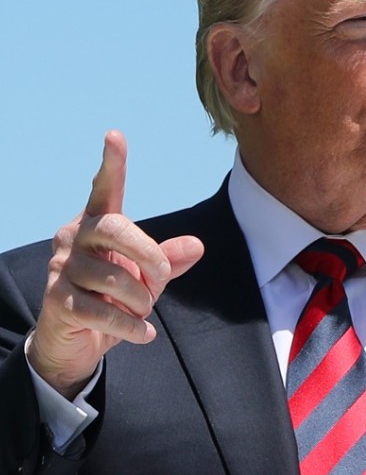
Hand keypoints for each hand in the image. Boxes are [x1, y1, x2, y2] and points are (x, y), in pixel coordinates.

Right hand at [26, 131, 204, 398]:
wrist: (76, 340)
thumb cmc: (114, 296)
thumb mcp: (147, 277)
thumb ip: (169, 259)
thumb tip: (197, 245)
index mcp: (98, 224)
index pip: (104, 188)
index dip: (112, 163)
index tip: (115, 135)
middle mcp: (74, 237)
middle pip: (116, 228)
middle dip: (149, 254)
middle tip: (160, 277)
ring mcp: (61, 268)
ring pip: (114, 276)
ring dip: (141, 300)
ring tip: (142, 310)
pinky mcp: (58, 300)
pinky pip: (103, 311)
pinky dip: (132, 326)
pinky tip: (144, 334)